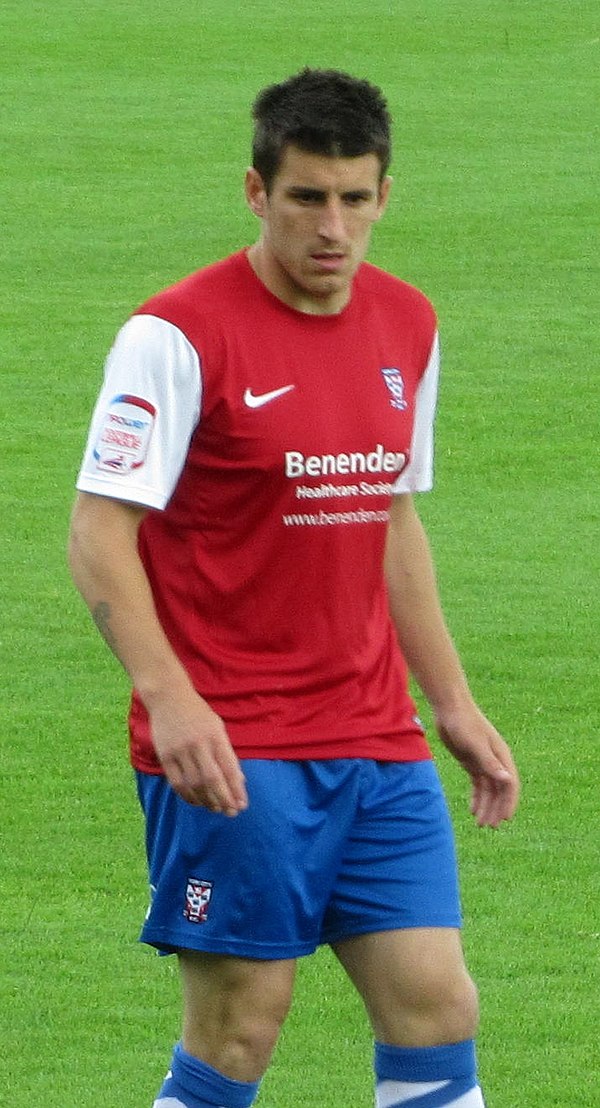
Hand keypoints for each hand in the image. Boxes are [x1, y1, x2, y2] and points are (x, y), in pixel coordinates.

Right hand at [149, 689, 247, 815]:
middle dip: (224, 799)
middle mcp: (198, 744)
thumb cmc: (198, 713)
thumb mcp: (217, 727)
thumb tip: (238, 781)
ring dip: (206, 801)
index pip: (229, 768)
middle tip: (231, 812)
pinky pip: (177, 783)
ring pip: (194, 784)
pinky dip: (188, 796)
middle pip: (212, 780)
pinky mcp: (165, 756)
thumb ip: (227, 753)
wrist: (168, 697)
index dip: (236, 790)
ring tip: (216, 808)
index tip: (243, 804)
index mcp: (216, 736)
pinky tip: (197, 801)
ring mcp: (180, 751)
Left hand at [436, 704, 519, 827]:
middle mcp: (496, 761)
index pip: (510, 784)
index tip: (505, 819)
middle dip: (496, 809)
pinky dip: (477, 798)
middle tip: (489, 826)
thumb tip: (507, 780)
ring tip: (480, 824)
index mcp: (501, 756)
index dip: (509, 802)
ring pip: (489, 790)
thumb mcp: (476, 744)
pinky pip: (478, 784)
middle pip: (500, 790)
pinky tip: (473, 810)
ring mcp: (484, 762)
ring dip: (486, 806)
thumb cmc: (464, 723)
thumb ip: (490, 763)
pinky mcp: (472, 762)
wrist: (450, 709)